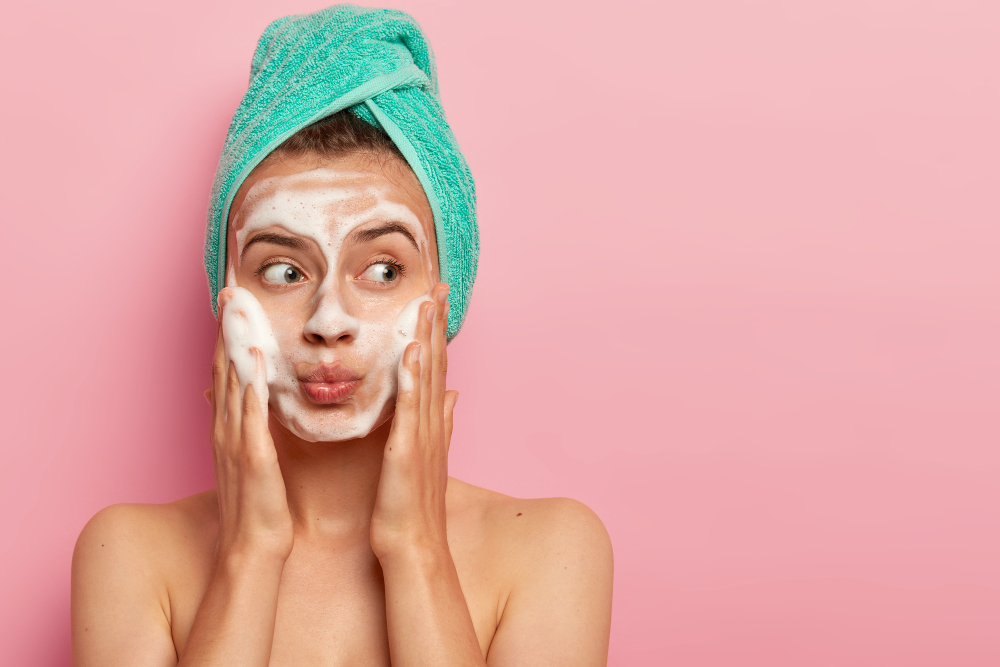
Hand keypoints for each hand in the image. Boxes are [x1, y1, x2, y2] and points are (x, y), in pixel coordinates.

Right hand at [208, 301, 293, 562]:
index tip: (233, 305)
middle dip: (225, 330)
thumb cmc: (259, 505)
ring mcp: (235, 441)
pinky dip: (249, 385)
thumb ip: (246, 427)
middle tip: (230, 292)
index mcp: (228, 427)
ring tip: (237, 309)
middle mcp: (226, 428)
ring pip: (232, 383)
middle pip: (223, 369)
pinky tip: (253, 359)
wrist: (254, 548)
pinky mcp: (252, 456)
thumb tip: (247, 401)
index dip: (226, 337)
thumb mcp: (248, 459)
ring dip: (234, 345)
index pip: (225, 373)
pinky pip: (249, 414)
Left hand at [370, 282, 458, 559]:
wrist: (413, 545)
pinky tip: (412, 352)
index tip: (437, 299)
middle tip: (438, 285)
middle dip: (437, 323)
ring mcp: (422, 435)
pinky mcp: (407, 450)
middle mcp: (433, 423)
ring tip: (427, 304)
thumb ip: (441, 421)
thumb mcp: (428, 455)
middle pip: (438, 363)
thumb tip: (454, 394)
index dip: (438, 331)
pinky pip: (411, 409)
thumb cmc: (413, 505)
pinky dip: (413, 379)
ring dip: (428, 340)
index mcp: (433, 422)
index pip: (438, 367)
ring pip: (427, 378)